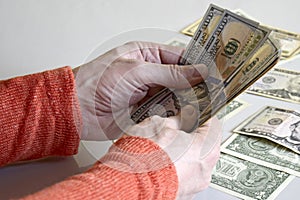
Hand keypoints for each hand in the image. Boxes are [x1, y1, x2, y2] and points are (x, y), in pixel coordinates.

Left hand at [73, 41, 207, 139]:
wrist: (76, 111)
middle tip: (210, 92)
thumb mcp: (136, 71)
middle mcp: (148, 74)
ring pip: (174, 97)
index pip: (178, 56)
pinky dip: (174, 115)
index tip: (212, 72)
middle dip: (193, 85)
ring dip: (184, 102)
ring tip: (199, 105)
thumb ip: (169, 73)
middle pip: (179, 78)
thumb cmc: (96, 83)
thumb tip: (197, 71)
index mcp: (145, 55)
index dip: (196, 64)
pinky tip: (182, 116)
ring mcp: (147, 93)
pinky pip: (165, 112)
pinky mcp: (144, 112)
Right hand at [126, 105, 221, 197]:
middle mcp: (204, 170)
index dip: (202, 114)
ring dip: (183, 151)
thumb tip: (183, 116)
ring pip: (193, 161)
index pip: (213, 124)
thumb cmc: (143, 155)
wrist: (127, 182)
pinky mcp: (181, 194)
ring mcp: (194, 185)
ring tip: (164, 144)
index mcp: (206, 149)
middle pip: (204, 144)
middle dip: (191, 133)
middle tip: (177, 126)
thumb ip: (178, 118)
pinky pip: (183, 175)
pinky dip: (176, 167)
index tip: (195, 111)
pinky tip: (161, 159)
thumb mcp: (160, 124)